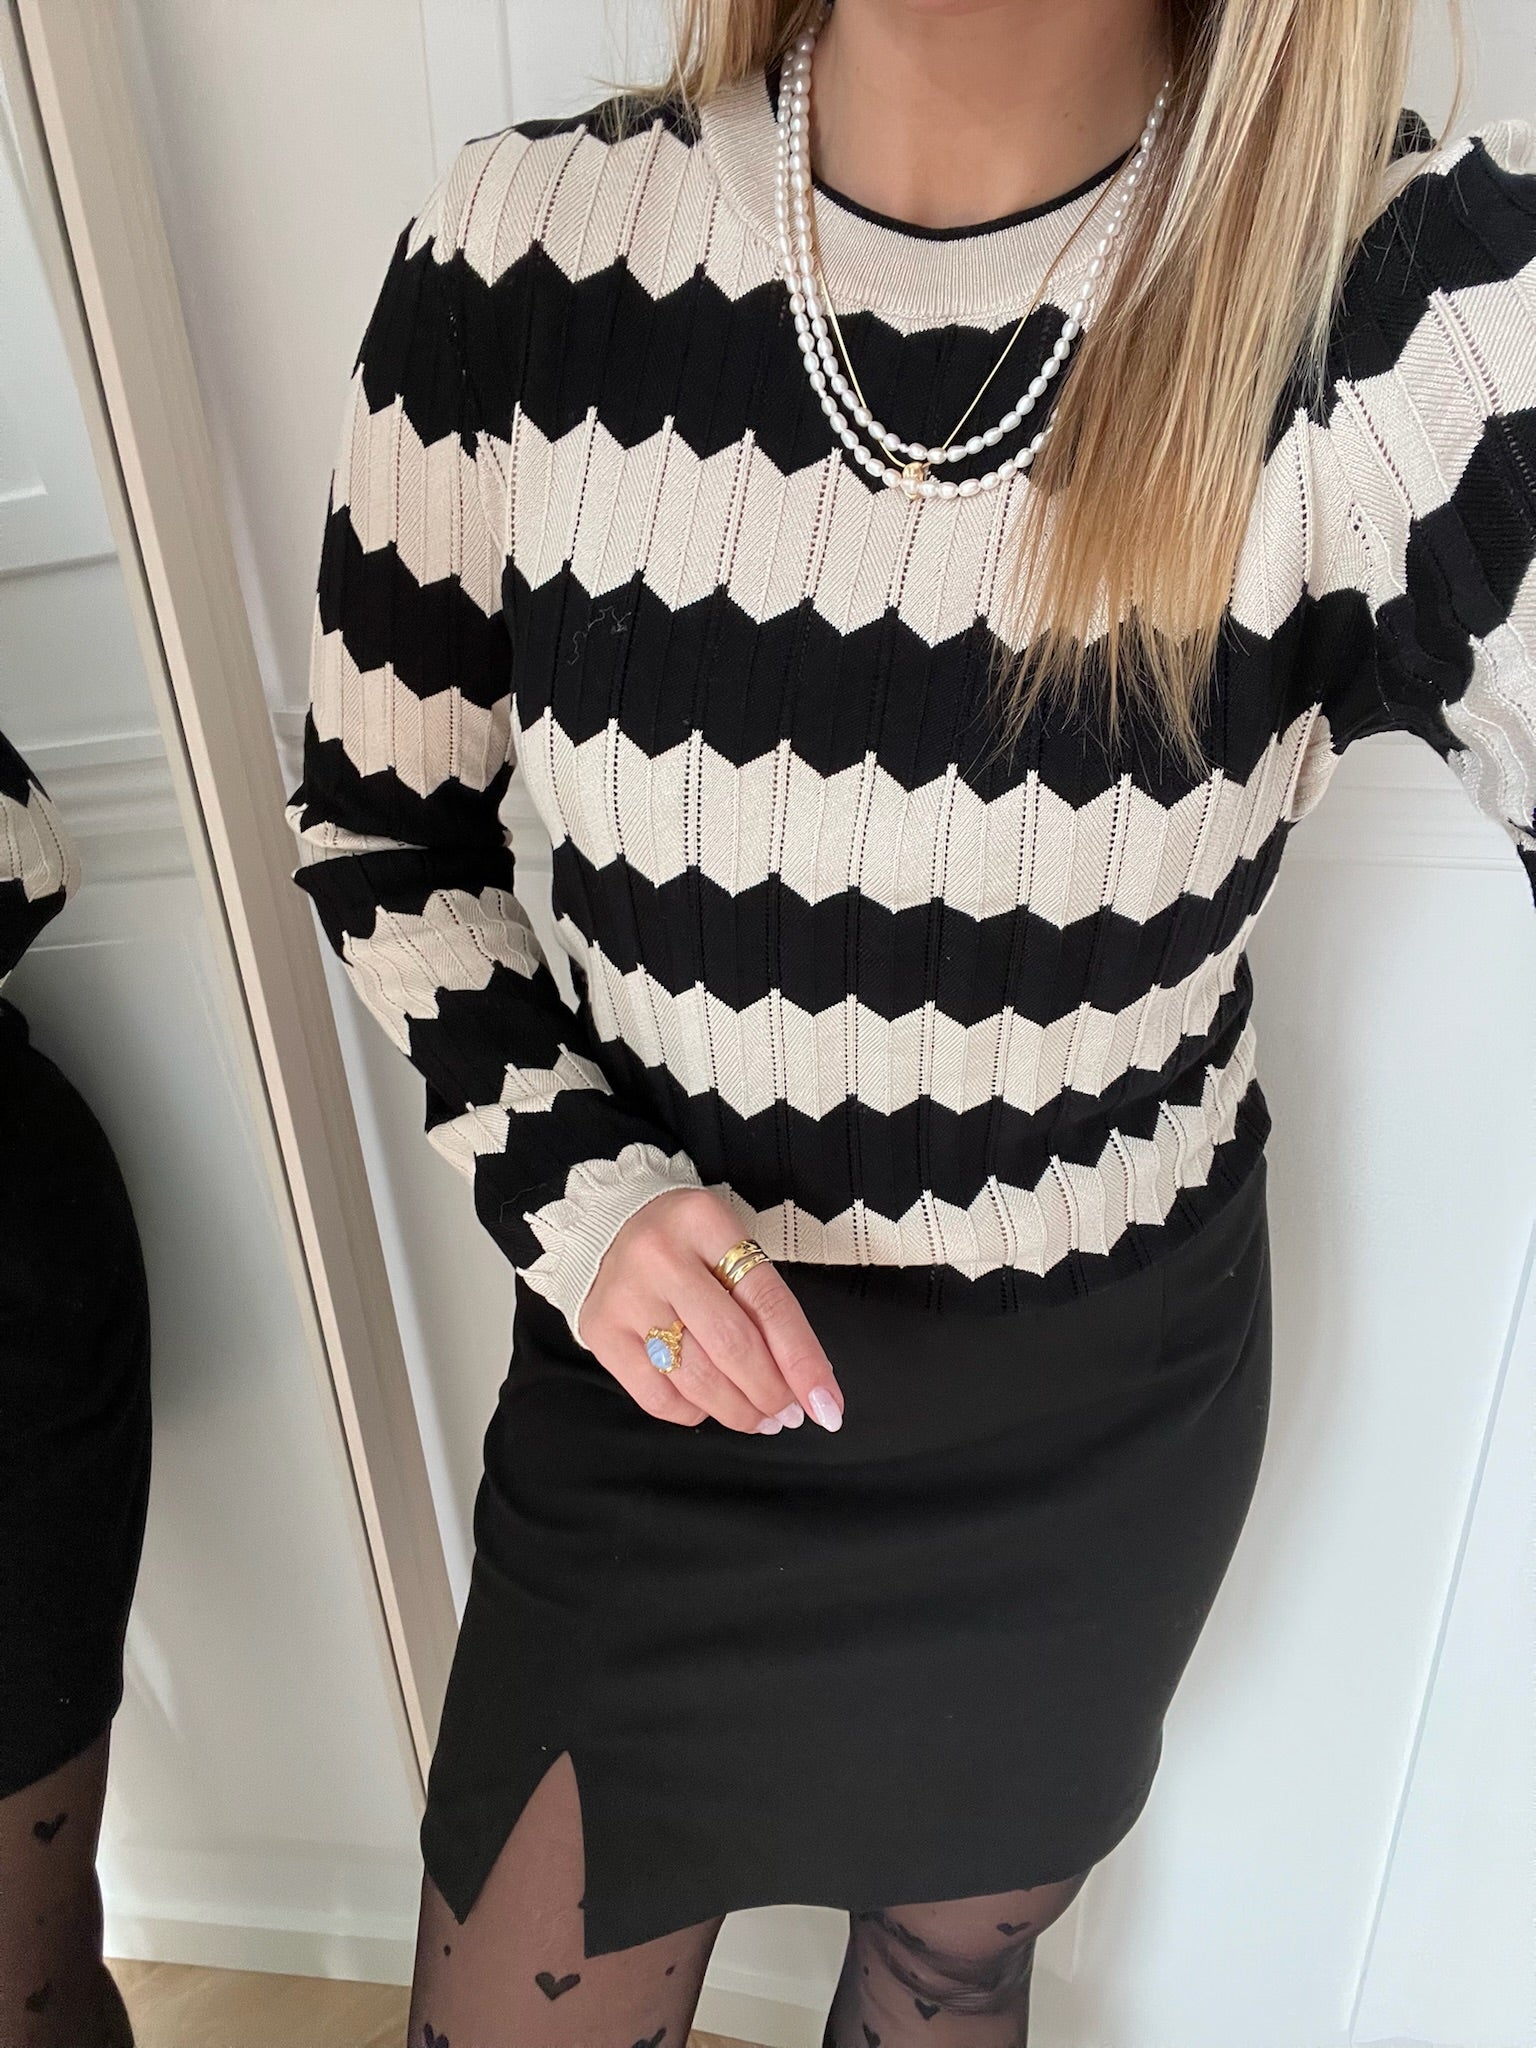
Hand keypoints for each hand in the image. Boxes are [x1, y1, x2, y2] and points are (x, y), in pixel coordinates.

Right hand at [576, 1187, 845, 1434]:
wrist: (609, 1225)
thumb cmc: (688, 1242)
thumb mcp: (731, 1246)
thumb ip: (765, 1305)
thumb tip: (806, 1384)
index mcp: (707, 1223)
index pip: (769, 1303)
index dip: (803, 1361)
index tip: (828, 1405)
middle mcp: (662, 1258)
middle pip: (732, 1346)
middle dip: (771, 1393)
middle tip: (789, 1414)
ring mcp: (626, 1297)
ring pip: (697, 1378)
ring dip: (738, 1410)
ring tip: (758, 1419)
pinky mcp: (601, 1332)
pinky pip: (656, 1396)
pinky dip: (693, 1412)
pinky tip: (709, 1405)